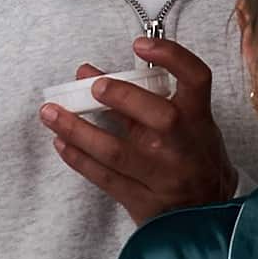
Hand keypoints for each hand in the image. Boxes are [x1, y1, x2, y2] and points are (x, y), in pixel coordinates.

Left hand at [38, 37, 238, 226]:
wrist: (206, 214)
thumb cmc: (195, 161)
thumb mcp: (194, 127)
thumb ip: (157, 102)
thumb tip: (98, 76)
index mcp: (198, 120)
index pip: (195, 78)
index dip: (171, 56)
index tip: (140, 43)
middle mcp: (182, 146)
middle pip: (159, 117)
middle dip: (122, 97)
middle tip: (92, 85)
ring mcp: (162, 176)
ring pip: (116, 151)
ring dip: (78, 130)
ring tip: (51, 113)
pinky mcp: (142, 200)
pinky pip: (104, 177)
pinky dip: (79, 159)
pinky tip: (61, 143)